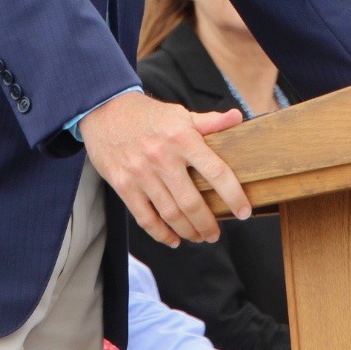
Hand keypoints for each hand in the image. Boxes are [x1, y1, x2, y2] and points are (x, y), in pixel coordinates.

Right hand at [80, 91, 249, 246]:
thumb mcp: (179, 114)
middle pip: (192, 202)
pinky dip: (161, 233)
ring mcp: (141, 173)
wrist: (105, 110)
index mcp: (183, 138)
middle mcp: (163, 157)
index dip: (234, 195)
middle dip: (208, 224)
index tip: (245, 211)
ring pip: (170, 213)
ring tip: (199, 237)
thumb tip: (237, 117)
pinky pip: (145, 217)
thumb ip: (209, 122)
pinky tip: (173, 239)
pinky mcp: (123, 185)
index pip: (216, 171)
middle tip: (215, 234)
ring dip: (188, 231)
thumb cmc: (147, 115)